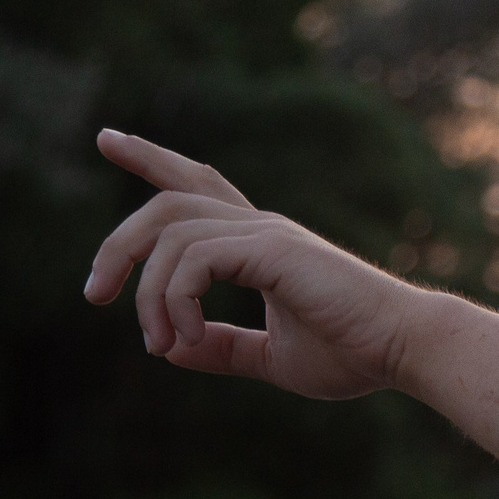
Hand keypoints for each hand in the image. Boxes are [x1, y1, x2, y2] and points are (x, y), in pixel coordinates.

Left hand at [83, 130, 431, 398]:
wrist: (405, 349)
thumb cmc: (356, 353)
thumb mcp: (274, 359)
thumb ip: (224, 349)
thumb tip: (170, 348)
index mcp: (261, 244)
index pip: (199, 186)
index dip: (152, 160)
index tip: (108, 139)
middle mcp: (260, 227)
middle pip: (169, 201)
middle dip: (118, 241)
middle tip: (94, 293)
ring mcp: (266, 233)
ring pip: (169, 231)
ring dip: (145, 290)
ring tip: (156, 342)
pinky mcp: (272, 250)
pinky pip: (192, 259)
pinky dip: (173, 298)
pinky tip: (182, 337)